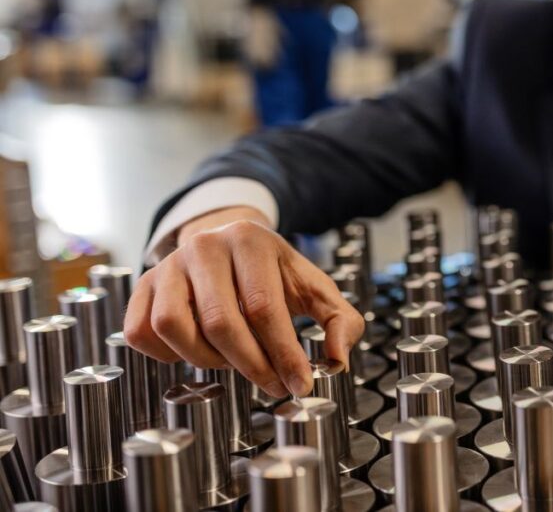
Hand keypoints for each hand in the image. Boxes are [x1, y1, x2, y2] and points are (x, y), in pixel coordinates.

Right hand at [125, 207, 364, 397]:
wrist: (231, 246)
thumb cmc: (275, 275)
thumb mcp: (315, 288)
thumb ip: (340, 321)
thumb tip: (337, 360)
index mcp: (250, 240)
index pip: (263, 307)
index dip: (283, 353)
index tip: (299, 384)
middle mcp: (204, 246)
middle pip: (220, 322)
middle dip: (251, 365)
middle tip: (273, 385)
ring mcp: (168, 265)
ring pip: (174, 327)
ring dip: (206, 359)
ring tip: (234, 361)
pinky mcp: (142, 287)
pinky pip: (140, 331)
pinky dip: (166, 355)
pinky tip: (197, 352)